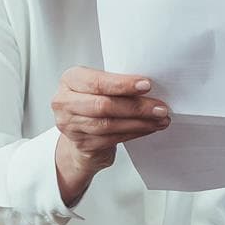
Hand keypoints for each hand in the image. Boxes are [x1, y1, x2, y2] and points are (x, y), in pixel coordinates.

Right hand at [51, 66, 170, 205]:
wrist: (80, 130)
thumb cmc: (93, 101)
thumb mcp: (98, 85)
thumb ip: (115, 84)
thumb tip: (147, 86)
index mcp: (70, 80)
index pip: (97, 82)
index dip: (123, 84)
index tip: (146, 85)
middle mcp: (64, 102)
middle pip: (103, 106)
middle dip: (136, 107)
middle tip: (160, 107)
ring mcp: (71, 126)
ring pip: (109, 125)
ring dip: (139, 123)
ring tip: (159, 119)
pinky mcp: (83, 144)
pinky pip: (113, 139)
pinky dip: (134, 133)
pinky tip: (148, 128)